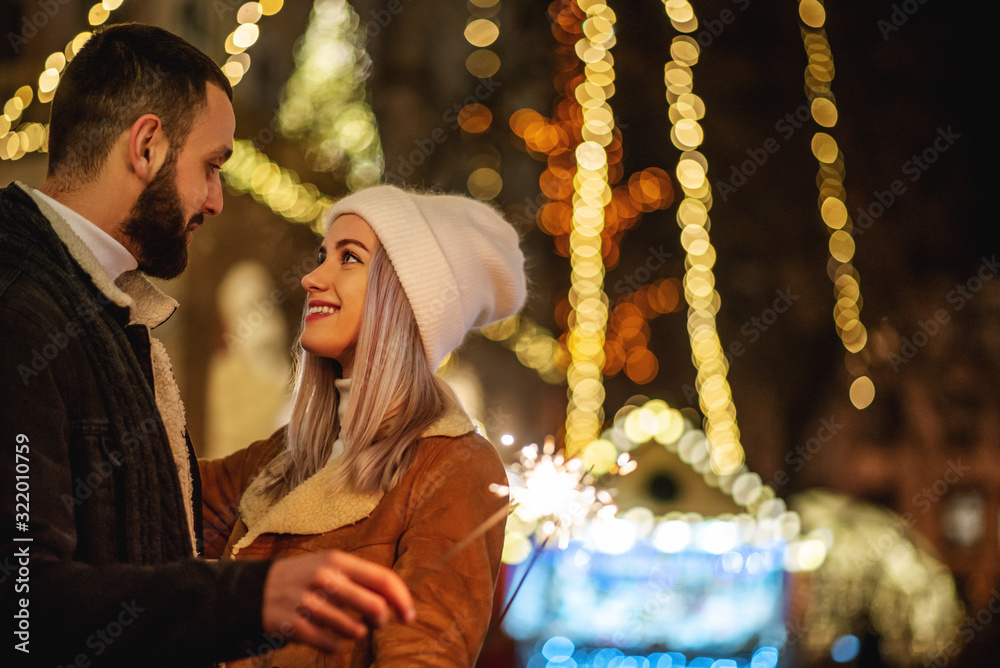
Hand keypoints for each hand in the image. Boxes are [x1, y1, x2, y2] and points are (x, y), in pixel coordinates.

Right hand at [261, 550, 415, 653]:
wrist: (255, 589)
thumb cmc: (305, 578)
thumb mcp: (330, 566)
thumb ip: (362, 579)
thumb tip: (397, 600)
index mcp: (338, 560)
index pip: (383, 579)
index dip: (402, 600)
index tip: (409, 616)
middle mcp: (325, 578)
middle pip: (375, 607)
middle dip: (380, 621)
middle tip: (374, 623)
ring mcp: (308, 603)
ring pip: (355, 630)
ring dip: (355, 633)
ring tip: (345, 626)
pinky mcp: (295, 626)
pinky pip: (332, 646)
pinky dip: (336, 646)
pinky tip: (327, 636)